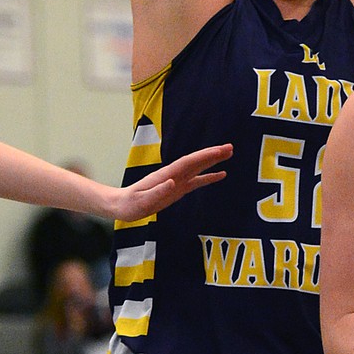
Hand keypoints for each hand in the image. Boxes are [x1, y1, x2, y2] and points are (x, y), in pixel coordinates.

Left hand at [109, 144, 231, 221]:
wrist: (123, 205)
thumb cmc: (131, 204)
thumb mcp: (142, 201)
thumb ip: (157, 192)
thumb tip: (173, 182)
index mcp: (166, 175)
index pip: (189, 163)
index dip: (204, 156)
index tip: (219, 150)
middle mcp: (173, 175)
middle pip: (196, 161)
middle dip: (212, 154)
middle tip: (230, 147)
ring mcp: (176, 181)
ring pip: (198, 168)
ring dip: (213, 161)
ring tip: (228, 154)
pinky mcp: (177, 189)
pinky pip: (196, 181)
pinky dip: (209, 177)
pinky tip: (220, 174)